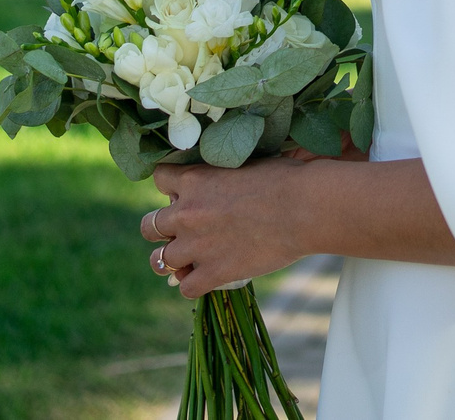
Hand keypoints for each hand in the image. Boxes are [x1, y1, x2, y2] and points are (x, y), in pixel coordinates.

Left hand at [141, 156, 313, 299]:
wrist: (305, 208)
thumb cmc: (285, 179)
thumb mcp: (245, 165)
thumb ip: (221, 176)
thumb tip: (220, 182)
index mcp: (195, 179)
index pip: (159, 178)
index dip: (171, 187)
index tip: (183, 193)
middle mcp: (186, 213)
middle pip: (148, 226)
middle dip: (161, 229)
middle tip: (182, 232)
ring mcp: (196, 245)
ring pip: (159, 261)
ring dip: (172, 261)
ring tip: (188, 261)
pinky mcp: (213, 272)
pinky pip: (185, 288)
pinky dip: (193, 285)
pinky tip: (207, 279)